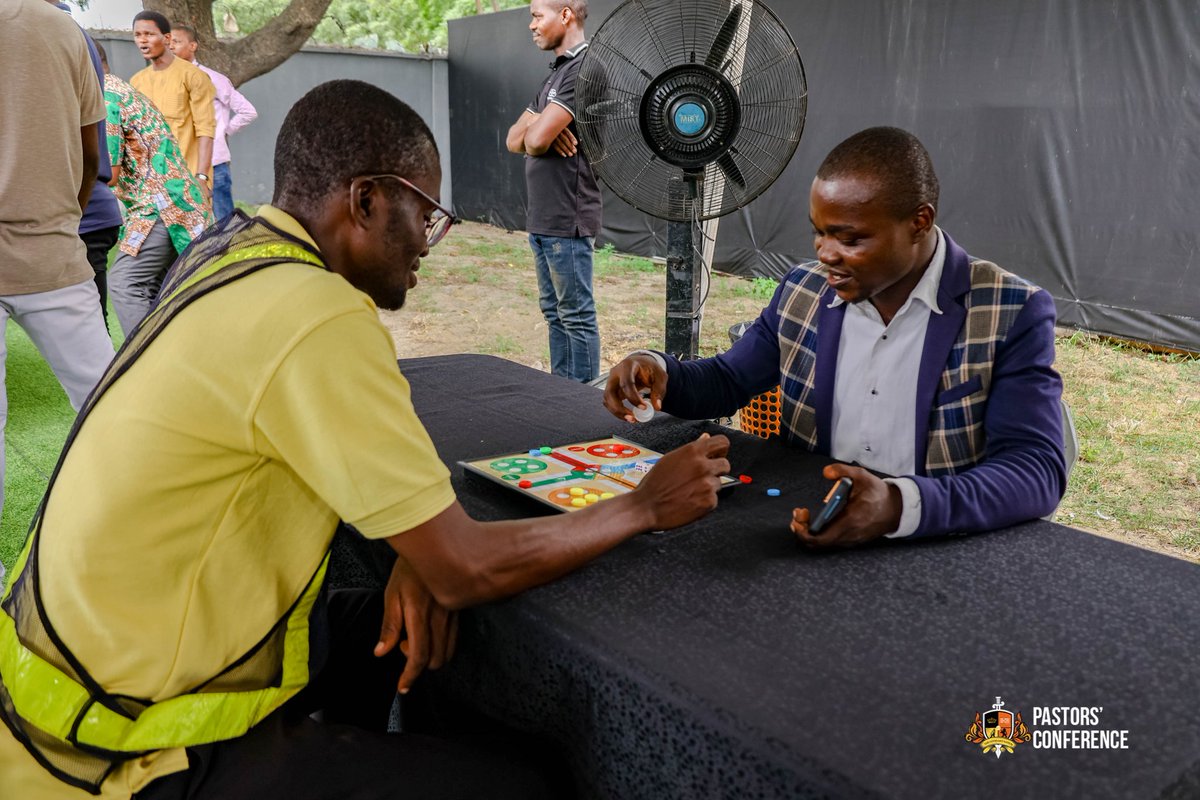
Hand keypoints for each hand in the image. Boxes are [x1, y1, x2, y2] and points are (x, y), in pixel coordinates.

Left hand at [374, 555, 457, 692]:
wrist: (433, 547)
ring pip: (448, 651)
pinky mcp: (458, 611)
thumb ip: (389, 625)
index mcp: (419, 615)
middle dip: (420, 663)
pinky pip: (453, 638)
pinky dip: (441, 645)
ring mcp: (452, 615)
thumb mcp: (391, 594)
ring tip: (414, 638)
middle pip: (436, 659)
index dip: (410, 675)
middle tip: (402, 645)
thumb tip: (380, 652)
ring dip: (431, 655)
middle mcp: (439, 618)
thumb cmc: (408, 569)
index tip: (403, 687)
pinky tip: (429, 633)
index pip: (418, 655)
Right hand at [552, 127, 577, 156]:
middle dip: (570, 146)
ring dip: (566, 150)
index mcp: (560, 127)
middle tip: (575, 151)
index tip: (576, 143)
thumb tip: (573, 141)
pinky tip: (564, 155)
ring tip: (571, 154)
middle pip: (565, 139)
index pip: (568, 133)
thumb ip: (565, 132)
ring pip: (560, 144)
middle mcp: (556, 131)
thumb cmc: (554, 129)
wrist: (543, 129)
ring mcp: (552, 137)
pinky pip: (555, 147)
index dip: (572, 138)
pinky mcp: (549, 141)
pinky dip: (560, 152)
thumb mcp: (560, 128)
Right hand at [604, 353, 666, 421]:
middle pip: (610, 393)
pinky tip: (629, 415)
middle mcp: (615, 373)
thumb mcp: (660, 377)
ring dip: (617, 412)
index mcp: (628, 365)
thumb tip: (656, 407)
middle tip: (633, 418)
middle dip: (619, 408)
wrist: (642, 363)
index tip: (644, 408)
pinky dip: (617, 412)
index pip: (626, 383)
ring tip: (632, 419)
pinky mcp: (611, 389)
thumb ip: (659, 391)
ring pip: (607, 400)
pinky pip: (609, 403)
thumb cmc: (650, 368)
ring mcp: (611, 381)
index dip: (633, 397)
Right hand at [636, 432, 730, 528]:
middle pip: (725, 464)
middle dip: (716, 471)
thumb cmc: (654, 484)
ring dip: (708, 487)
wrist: (646, 507)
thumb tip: (706, 437)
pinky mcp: (709, 502)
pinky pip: (714, 499)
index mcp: (693, 451)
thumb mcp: (670, 459)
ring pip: (719, 483)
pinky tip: (690, 501)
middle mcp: (703, 465)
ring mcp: (708, 484)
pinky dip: (704, 501)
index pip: (722, 442)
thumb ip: (692, 450)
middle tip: (701, 478)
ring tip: (689, 491)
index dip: (720, 450)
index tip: (716, 456)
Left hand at [790, 464, 901, 548]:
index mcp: (850, 521)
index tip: (798, 517)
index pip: (820, 538)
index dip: (803, 532)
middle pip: (817, 543)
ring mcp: (851, 540)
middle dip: (802, 529)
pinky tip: (818, 519)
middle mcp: (849, 535)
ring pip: (823, 543)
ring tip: (805, 515)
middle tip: (799, 514)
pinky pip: (831, 541)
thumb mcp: (861, 475)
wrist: (896, 508)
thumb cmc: (878, 493)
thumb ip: (842, 470)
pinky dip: (820, 533)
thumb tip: (826, 472)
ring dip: (810, 531)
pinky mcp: (852, 540)